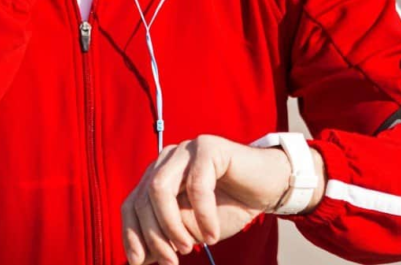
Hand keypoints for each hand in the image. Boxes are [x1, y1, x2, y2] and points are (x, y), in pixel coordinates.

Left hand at [121, 135, 325, 264]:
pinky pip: (196, 185)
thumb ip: (167, 236)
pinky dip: (202, 215)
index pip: (131, 204)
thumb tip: (139, 257)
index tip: (139, 262)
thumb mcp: (193, 228)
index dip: (131, 234)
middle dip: (154, 236)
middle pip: (143, 199)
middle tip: (171, 261)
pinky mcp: (209, 147)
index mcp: (159, 175)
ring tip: (188, 248)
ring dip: (171, 225)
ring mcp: (187, 149)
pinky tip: (212, 234)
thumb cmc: (230, 207)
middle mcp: (168, 158)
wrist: (268, 188)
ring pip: (160, 189)